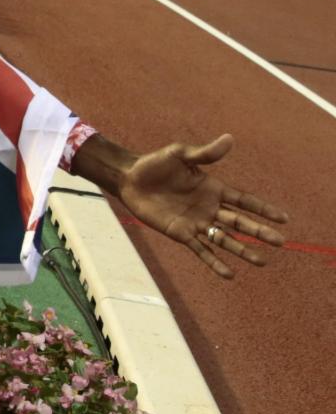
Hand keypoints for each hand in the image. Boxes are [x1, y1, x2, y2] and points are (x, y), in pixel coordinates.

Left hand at [117, 135, 288, 278]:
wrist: (129, 179)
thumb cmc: (155, 163)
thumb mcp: (181, 154)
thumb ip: (205, 154)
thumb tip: (229, 139)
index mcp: (214, 188)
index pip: (245, 201)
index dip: (264, 209)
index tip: (284, 218)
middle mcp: (209, 208)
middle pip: (240, 222)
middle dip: (259, 232)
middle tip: (281, 242)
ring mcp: (196, 222)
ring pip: (225, 239)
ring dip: (242, 251)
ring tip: (262, 262)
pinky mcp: (181, 233)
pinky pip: (201, 250)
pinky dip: (214, 262)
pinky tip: (229, 274)